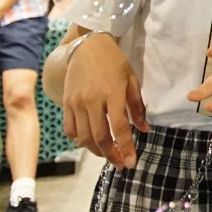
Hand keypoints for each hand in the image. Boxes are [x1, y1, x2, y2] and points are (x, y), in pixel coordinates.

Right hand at [62, 33, 147, 168]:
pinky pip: (70, 129)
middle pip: (100, 136)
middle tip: (120, 163)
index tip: (131, 162)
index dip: (125, 146)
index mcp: (113, 93)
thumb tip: (145, 130)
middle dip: (111, 154)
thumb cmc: (114, 63)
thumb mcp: (132, 80)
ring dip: (96, 150)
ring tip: (108, 154)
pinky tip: (90, 142)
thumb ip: (137, 106)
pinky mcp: (65, 103)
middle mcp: (92, 100)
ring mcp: (76, 103)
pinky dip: (79, 140)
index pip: (120, 127)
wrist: (88, 47)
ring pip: (84, 136)